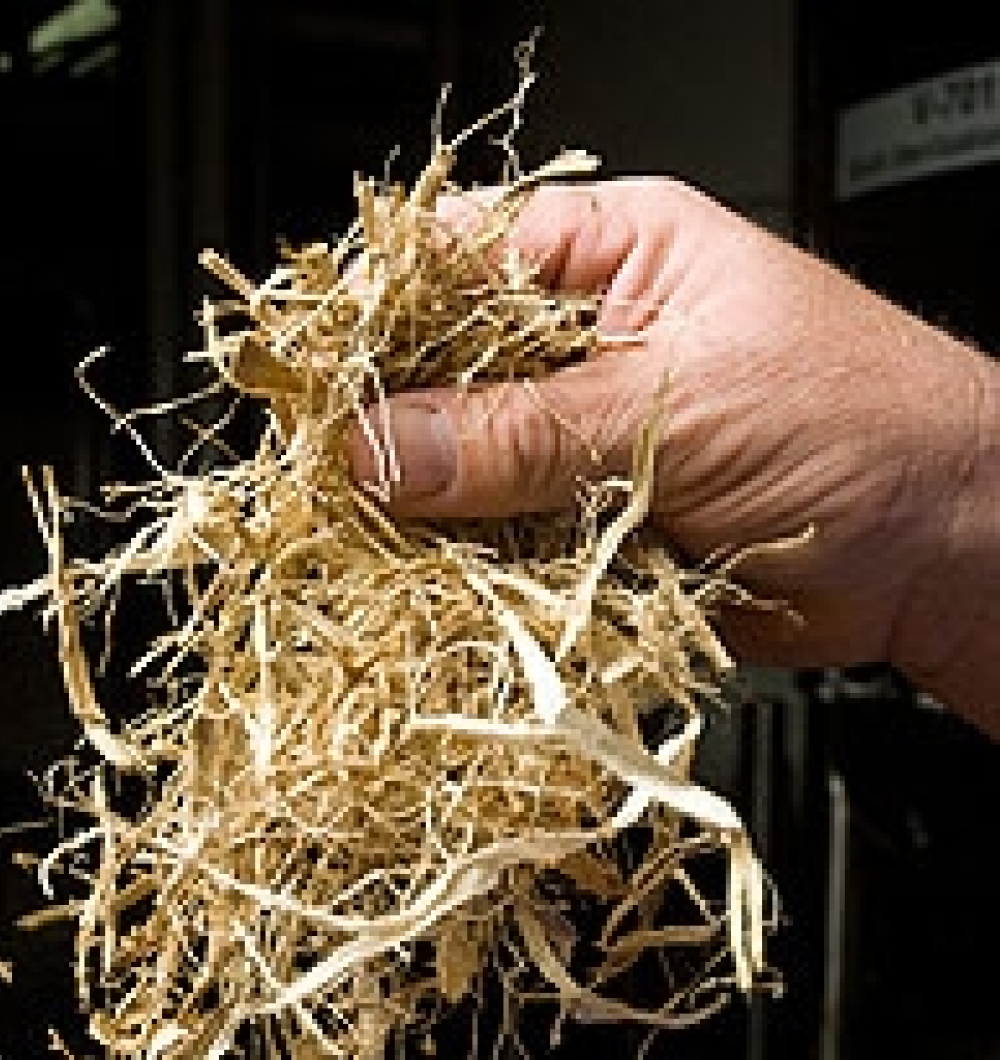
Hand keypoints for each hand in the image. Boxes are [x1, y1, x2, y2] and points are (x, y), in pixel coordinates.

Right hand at [349, 176, 999, 735]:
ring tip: (377, 557)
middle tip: (337, 490)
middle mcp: (582, 351)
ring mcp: (581, 451)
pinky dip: (473, 586)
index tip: (321, 387)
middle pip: (440, 382)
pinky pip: (502, 558)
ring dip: (427, 527)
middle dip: (392, 439)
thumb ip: (523, 433)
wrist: (942, 552)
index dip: (378, 321)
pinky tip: (440, 601)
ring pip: (462, 482)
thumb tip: (387, 447)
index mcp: (608, 258)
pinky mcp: (588, 540)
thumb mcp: (677, 404)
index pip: (453, 265)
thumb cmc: (864, 423)